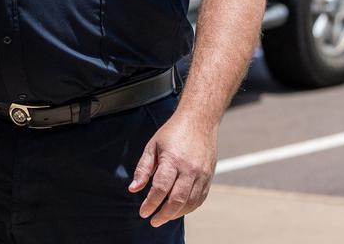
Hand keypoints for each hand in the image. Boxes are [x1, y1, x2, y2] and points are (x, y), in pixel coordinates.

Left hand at [129, 111, 218, 226]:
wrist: (199, 121)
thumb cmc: (172, 133)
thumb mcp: (152, 146)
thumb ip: (143, 169)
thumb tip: (134, 189)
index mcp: (172, 160)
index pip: (160, 188)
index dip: (151, 203)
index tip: (143, 212)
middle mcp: (189, 169)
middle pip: (177, 199)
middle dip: (163, 214)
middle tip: (153, 221)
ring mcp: (202, 174)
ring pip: (190, 202)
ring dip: (176, 213)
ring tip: (163, 216)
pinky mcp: (209, 177)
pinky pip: (199, 199)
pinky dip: (188, 208)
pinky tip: (178, 210)